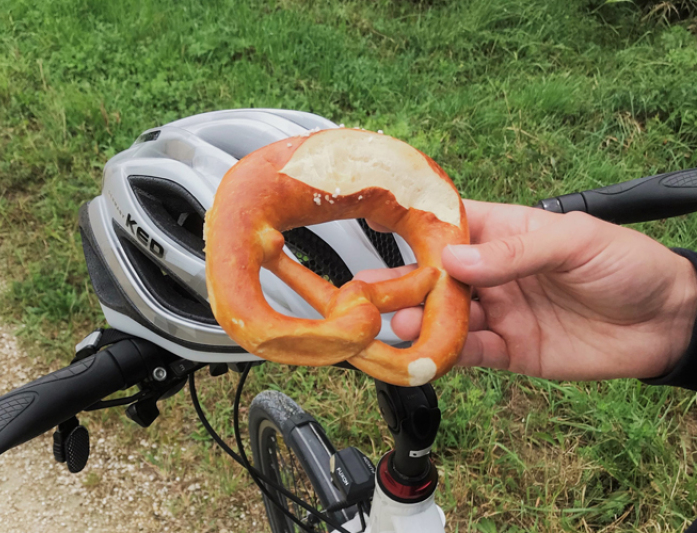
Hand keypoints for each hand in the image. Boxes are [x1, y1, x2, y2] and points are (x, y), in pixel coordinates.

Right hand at [358, 200, 696, 380]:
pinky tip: (426, 355)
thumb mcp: (574, 243)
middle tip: (368, 294)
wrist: (669, 323)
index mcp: (506, 233)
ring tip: (400, 325)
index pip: (451, 227)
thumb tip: (453, 257)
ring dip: (421, 322)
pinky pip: (471, 353)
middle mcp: (494, 273)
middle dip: (403, 284)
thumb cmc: (628, 265)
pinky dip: (447, 355)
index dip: (415, 230)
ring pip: (447, 317)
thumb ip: (513, 252)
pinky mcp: (510, 350)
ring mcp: (500, 312)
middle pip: (438, 278)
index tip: (377, 231)